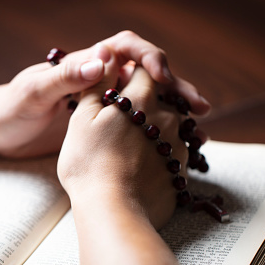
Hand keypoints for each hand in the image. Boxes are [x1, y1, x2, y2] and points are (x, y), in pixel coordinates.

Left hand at [0, 31, 209, 157]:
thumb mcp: (34, 91)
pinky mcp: (102, 124)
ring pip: (147, 98)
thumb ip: (65, 75)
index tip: (162, 76)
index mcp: (85, 63)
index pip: (126, 47)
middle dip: (175, 86)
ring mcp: (103, 102)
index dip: (148, 56)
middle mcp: (99, 79)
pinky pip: (136, 121)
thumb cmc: (9, 108)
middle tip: (198, 107)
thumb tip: (103, 61)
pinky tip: (172, 143)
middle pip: (146, 74)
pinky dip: (157, 128)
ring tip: (197, 128)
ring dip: (172, 109)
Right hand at [58, 56, 201, 228]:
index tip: (120, 85)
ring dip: (157, 126)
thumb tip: (106, 52)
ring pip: (172, 123)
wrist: (113, 211)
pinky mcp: (181, 168)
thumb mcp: (83, 118)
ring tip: (132, 144)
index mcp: (143, 97)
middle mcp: (168, 116)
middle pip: (163, 95)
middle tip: (125, 119)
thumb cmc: (89, 163)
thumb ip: (97, 83)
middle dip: (146, 100)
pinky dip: (162, 150)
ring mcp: (178, 143)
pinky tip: (143, 162)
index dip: (132, 73)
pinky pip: (176, 149)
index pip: (146, 69)